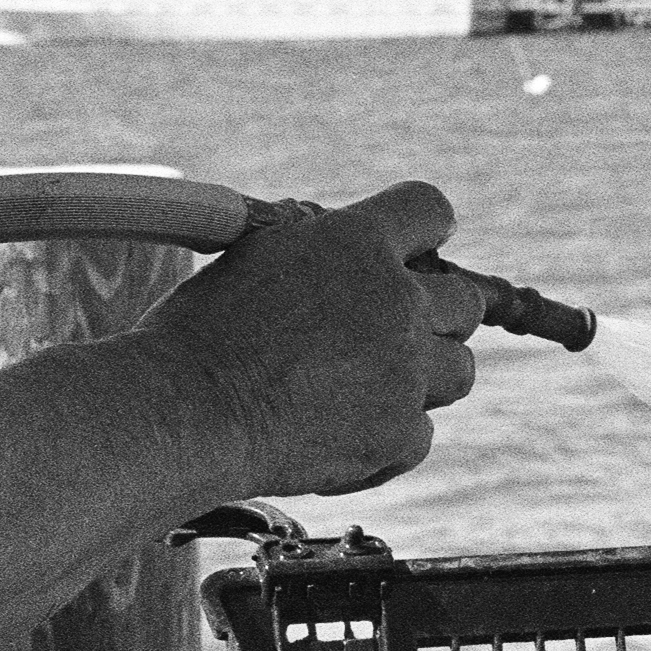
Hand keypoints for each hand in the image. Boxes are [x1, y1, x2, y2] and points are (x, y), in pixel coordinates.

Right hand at [136, 181, 485, 497]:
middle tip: (385, 334)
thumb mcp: (252, 255)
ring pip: (458, 371)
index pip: (430, 210)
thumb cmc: (198, 333)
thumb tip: (324, 229)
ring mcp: (407, 370)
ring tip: (362, 388)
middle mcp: (398, 301)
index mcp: (358, 242)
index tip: (416, 250)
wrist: (186, 412)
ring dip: (422, 378)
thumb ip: (310, 243)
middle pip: (464, 301)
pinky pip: (421, 434)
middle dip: (435, 315)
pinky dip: (387, 439)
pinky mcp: (401, 433)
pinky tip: (337, 436)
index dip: (425, 231)